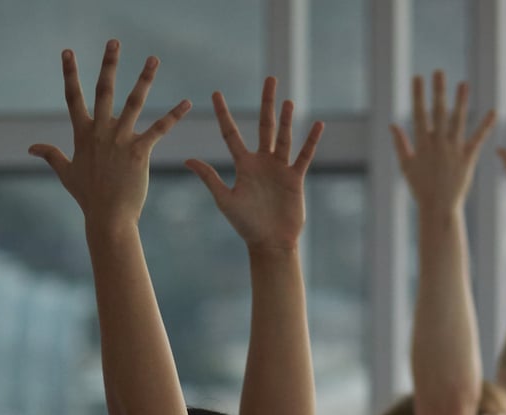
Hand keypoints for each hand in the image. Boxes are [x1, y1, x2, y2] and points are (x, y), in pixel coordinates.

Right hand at [29, 41, 191, 230]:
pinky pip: (159, 129)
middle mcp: (100, 132)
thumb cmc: (88, 197)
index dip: (70, 73)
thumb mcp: (66, 173)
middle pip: (104, 90)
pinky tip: (186, 102)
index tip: (68, 51)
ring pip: (134, 102)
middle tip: (114, 41)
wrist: (108, 217)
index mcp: (82, 134)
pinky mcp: (139, 152)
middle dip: (109, 64)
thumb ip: (51, 155)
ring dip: (145, 78)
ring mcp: (120, 140)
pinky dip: (173, 115)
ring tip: (153, 59)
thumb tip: (31, 147)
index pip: (73, 97)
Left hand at [185, 78, 324, 253]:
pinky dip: (311, 140)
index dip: (223, 113)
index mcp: (243, 165)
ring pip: (284, 137)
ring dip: (286, 119)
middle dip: (267, 103)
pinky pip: (304, 155)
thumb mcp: (225, 199)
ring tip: (287, 100)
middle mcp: (262, 161)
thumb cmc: (245, 225)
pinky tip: (318, 124)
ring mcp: (280, 168)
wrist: (270, 243)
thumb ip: (209, 177)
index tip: (215, 93)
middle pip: (264, 125)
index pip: (231, 133)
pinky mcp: (295, 178)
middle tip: (269, 79)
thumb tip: (187, 159)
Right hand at [391, 70, 497, 209]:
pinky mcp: (468, 158)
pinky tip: (493, 111)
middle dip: (439, 91)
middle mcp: (439, 144)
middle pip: (438, 112)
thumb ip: (400, 144)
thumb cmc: (420, 189)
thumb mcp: (406, 166)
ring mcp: (454, 150)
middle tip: (439, 72)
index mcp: (423, 145)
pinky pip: (478, 139)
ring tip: (464, 83)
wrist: (439, 208)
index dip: (418, 95)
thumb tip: (392, 124)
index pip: (419, 114)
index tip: (418, 78)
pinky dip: (486, 125)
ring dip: (461, 101)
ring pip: (458, 120)